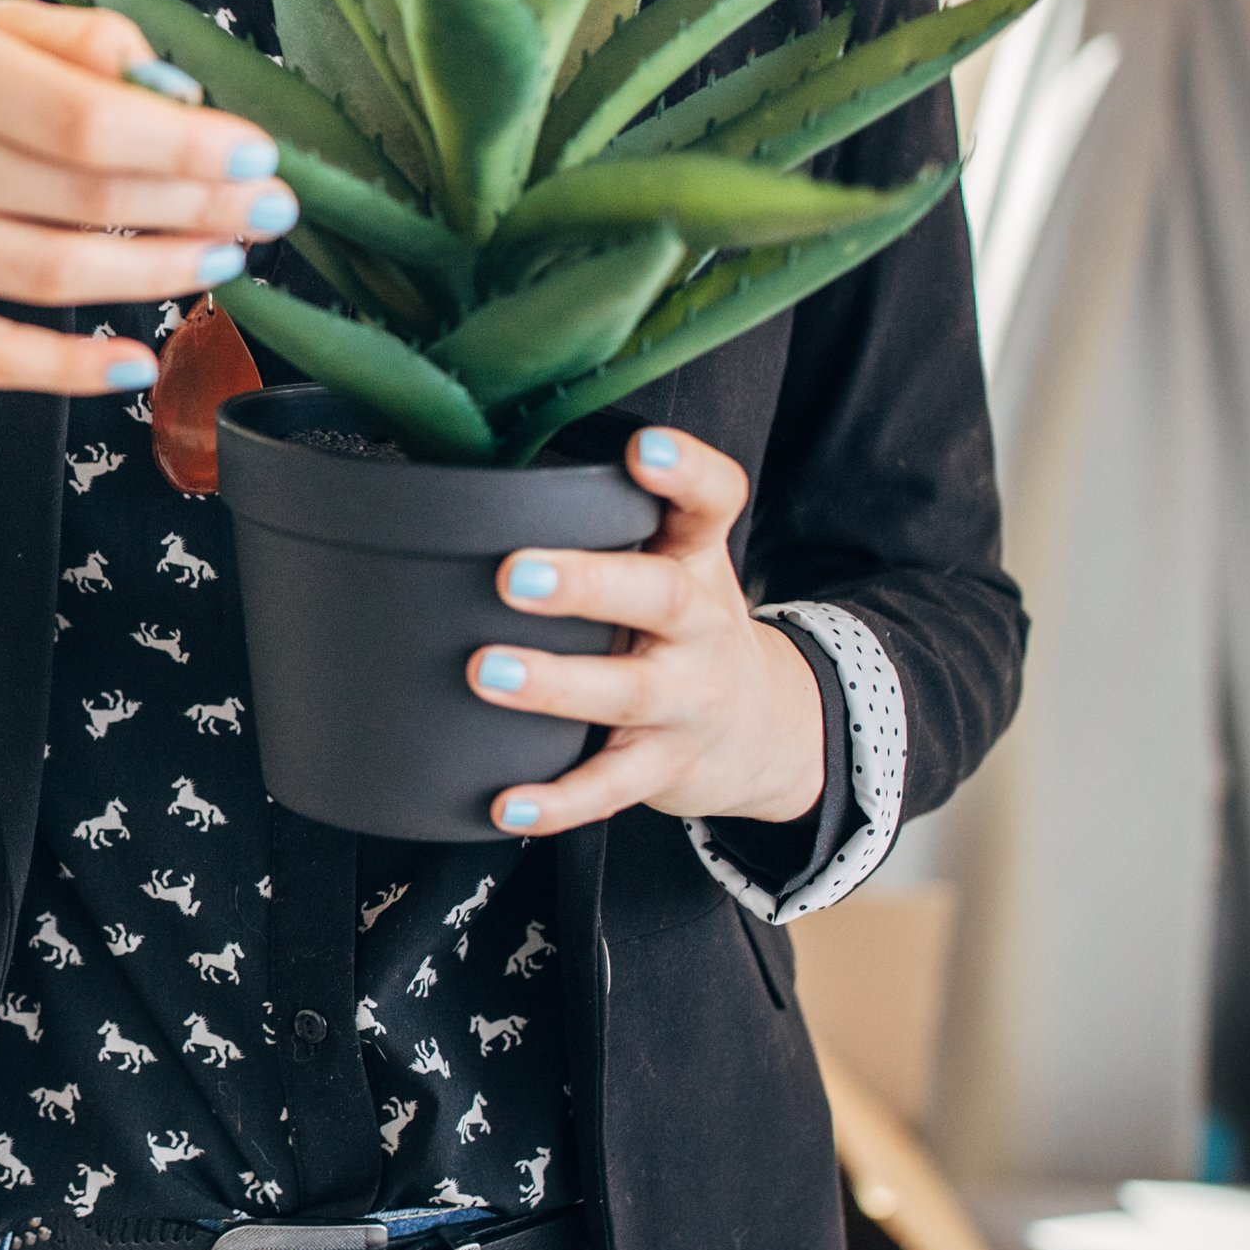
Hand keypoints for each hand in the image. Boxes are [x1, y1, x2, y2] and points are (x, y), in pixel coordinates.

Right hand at [0, 0, 299, 445]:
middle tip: (269, 210)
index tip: (256, 154)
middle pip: (81, 195)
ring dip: (158, 274)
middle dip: (195, 205)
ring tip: (223, 259)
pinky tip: (138, 358)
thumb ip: (72, 40)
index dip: (183, 143)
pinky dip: (73, 368)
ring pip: (52, 275)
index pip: (81, 114)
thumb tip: (173, 88)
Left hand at [462, 427, 827, 836]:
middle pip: (658, 597)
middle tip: (514, 573)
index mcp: (696, 560)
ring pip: (626, 693)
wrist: (766, 731)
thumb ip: (609, 523)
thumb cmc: (681, 630)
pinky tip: (507, 802)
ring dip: (554, 684)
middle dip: (587, 583)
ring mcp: (687, 699)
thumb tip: (482, 477)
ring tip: (485, 671)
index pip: (713, 501)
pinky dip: (558, 800)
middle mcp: (699, 625)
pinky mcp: (666, 767)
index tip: (644, 447)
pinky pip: (611, 788)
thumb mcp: (674, 566)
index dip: (685, 471)